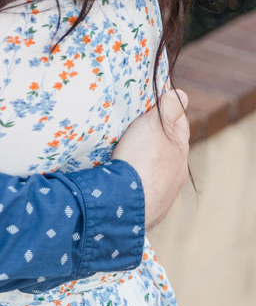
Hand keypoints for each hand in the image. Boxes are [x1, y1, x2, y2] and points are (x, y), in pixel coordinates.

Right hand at [112, 89, 189, 230]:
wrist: (128, 203)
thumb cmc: (142, 158)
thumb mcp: (155, 124)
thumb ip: (169, 107)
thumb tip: (182, 95)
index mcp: (179, 150)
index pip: (178, 123)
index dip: (166, 111)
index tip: (152, 104)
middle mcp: (176, 173)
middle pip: (166, 149)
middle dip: (153, 139)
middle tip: (133, 129)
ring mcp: (164, 194)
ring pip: (154, 172)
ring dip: (143, 164)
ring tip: (124, 156)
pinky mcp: (148, 210)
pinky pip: (142, 191)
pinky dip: (135, 183)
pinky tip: (123, 181)